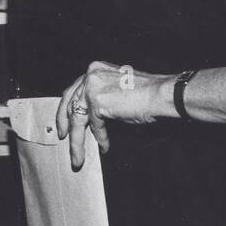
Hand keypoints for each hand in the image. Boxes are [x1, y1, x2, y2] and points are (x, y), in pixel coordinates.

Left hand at [56, 61, 171, 168]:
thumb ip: (102, 97)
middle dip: (64, 123)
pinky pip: (93, 125)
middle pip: (70, 102)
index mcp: (96, 69)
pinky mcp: (97, 101)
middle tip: (63, 137)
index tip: (65, 121)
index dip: (68, 108)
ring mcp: (93, 86)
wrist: (161, 94)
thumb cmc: (148, 93)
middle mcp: (91, 74)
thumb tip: (91, 118)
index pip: (74, 89)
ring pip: (77, 118)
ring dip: (77, 140)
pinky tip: (104, 146)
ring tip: (78, 156)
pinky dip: (100, 138)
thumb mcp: (118, 90)